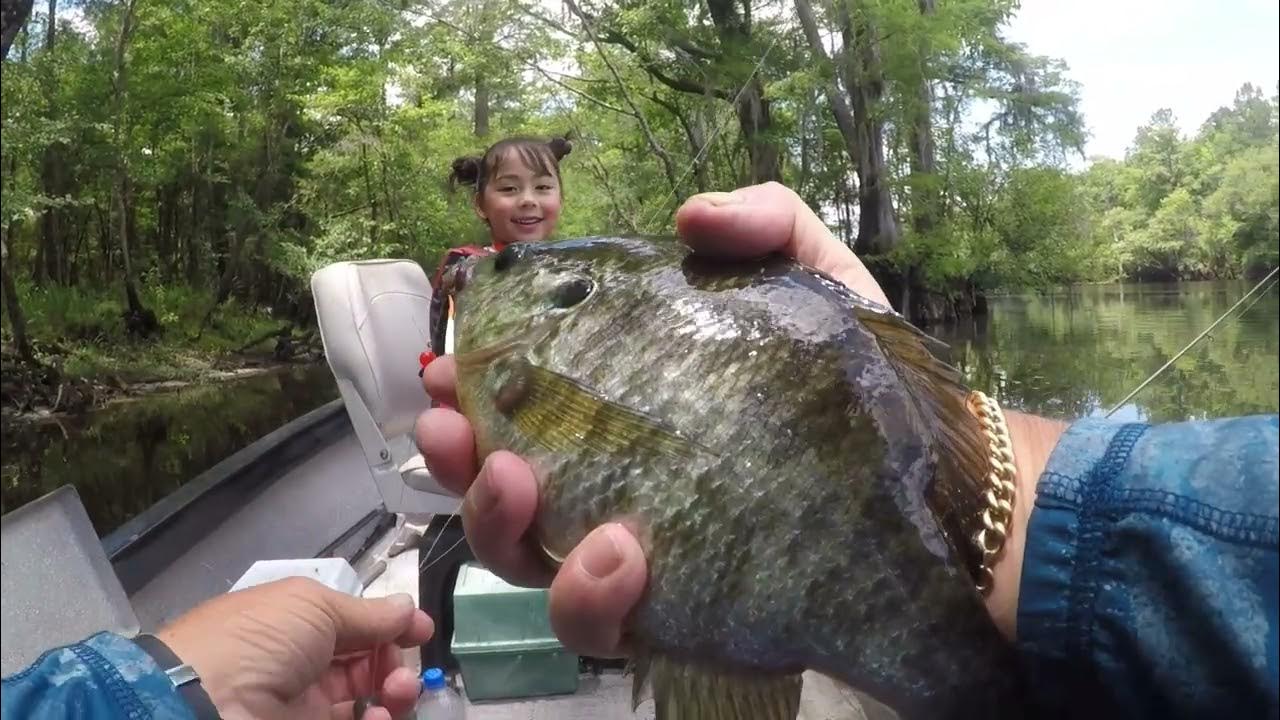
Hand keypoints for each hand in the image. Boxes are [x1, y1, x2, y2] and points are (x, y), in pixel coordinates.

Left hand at [156, 577, 433, 719]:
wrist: (206, 705)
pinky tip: (380, 713)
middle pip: (366, 663)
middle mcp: (302, 663)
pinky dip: (378, 719)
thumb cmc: (259, 639)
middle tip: (405, 669)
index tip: (421, 631)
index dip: (389, 625)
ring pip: (366, 699)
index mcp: (296, 622)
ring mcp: (304, 706)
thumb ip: (368, 613)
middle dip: (396, 661)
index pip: (353, 623)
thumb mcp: (314, 606)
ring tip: (398, 691)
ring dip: (394, 691)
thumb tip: (407, 608)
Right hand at [415, 181, 888, 657]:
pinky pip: (604, 622)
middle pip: (505, 492)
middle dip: (458, 462)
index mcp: (627, 413)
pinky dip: (590, 594)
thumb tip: (689, 214)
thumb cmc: (855, 381)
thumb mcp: (812, 278)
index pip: (526, 409)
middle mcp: (618, 486)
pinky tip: (620, 551)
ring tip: (519, 481)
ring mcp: (643, 555)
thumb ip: (763, 223)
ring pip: (533, 565)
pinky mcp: (679, 611)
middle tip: (453, 428)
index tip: (446, 368)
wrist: (932, 476)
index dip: (471, 393)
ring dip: (503, 526)